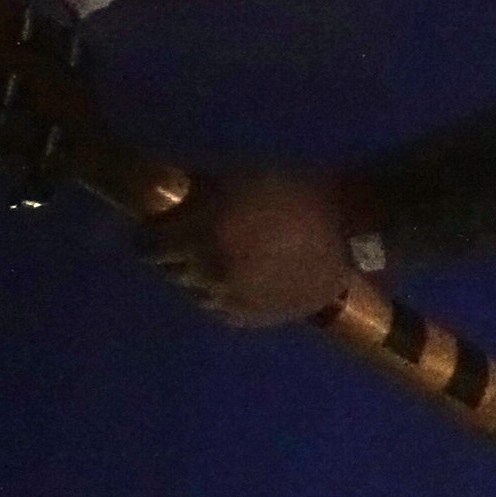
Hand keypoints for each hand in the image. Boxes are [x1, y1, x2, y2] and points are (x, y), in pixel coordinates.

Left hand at [148, 165, 361, 328]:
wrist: (348, 230)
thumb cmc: (292, 192)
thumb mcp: (236, 178)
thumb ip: (195, 193)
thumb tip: (163, 198)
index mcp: (202, 232)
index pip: (147, 245)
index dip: (148, 234)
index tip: (154, 227)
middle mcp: (209, 271)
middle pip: (168, 269)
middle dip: (173, 253)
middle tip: (189, 239)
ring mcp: (230, 299)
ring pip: (194, 290)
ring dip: (198, 275)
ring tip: (220, 258)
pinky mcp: (251, 318)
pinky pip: (219, 307)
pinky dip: (222, 292)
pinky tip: (240, 276)